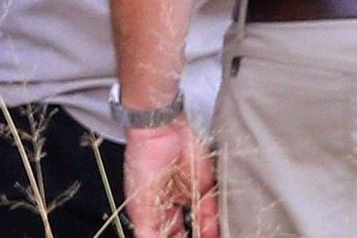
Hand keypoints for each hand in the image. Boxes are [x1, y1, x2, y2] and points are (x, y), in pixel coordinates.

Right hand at [121, 119, 216, 237]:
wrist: (161, 129)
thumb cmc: (143, 159)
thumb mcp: (140, 203)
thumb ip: (147, 230)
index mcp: (151, 209)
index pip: (162, 235)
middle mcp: (169, 203)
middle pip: (181, 232)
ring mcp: (187, 194)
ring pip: (199, 223)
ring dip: (204, 235)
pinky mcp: (204, 184)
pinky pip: (212, 208)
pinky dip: (214, 223)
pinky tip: (216, 233)